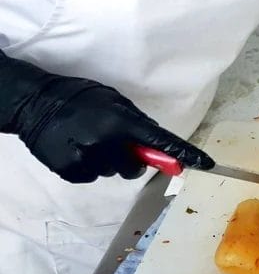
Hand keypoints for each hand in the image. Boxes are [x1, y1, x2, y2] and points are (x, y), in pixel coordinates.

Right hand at [0, 52, 212, 183]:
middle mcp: (107, 144)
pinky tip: (78, 148)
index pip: (161, 142)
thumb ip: (137, 124)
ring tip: (89, 140)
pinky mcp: (73, 172)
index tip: (207, 164)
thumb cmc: (81, 97)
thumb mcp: (115, 101)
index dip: (185, 154)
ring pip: (113, 172)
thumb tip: (157, 145)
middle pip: (135, 167)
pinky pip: (94, 176)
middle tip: (114, 142)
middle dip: (131, 159)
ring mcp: (88, 160)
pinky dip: (90, 166)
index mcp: (121, 122)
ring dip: (108, 161)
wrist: (36, 103)